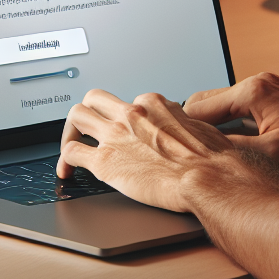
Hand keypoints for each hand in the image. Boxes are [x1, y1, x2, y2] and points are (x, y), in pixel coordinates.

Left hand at [56, 88, 242, 213]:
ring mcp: (115, 136)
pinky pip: (71, 152)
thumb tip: (187, 128)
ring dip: (70, 131)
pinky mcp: (104, 163)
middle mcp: (131, 114)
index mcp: (154, 104)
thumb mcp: (201, 129)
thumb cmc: (213, 160)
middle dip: (89, 112)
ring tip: (71, 146)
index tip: (128, 132)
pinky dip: (64, 161)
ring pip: (76, 116)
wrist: (210, 180)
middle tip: (89, 130)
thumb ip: (185, 124)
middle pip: (95, 99)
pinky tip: (68, 172)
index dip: (127, 119)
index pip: (130, 102)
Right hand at [184, 72, 278, 181]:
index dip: (179, 129)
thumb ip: (232, 151)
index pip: (198, 106)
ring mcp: (271, 92)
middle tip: (179, 153)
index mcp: (253, 91)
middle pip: (208, 104)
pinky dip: (232, 130)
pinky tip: (230, 151)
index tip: (165, 146)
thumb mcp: (272, 155)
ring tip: (201, 155)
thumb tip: (201, 157)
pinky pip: (243, 114)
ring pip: (226, 110)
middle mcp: (259, 84)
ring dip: (213, 130)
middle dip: (193, 128)